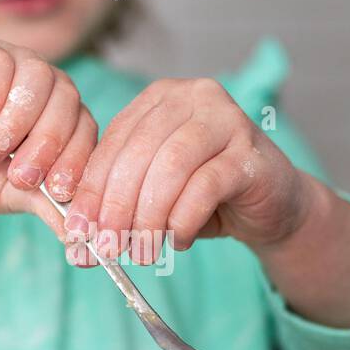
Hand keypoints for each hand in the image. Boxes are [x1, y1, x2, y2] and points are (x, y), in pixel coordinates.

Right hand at [0, 36, 97, 238]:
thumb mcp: (16, 196)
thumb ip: (51, 204)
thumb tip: (87, 234)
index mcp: (56, 111)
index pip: (85, 123)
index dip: (75, 156)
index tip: (54, 189)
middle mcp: (36, 81)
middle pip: (66, 96)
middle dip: (47, 141)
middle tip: (18, 175)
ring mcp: (4, 61)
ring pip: (36, 73)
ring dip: (16, 121)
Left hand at [60, 76, 311, 264]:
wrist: (274, 204)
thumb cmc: (207, 196)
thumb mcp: (154, 193)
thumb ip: (118, 204)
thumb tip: (76, 243)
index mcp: (160, 98)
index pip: (114, 141)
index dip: (90, 189)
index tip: (77, 232)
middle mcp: (194, 97)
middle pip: (139, 152)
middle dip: (116, 206)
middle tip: (107, 248)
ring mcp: (227, 120)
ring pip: (171, 167)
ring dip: (149, 217)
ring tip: (141, 252)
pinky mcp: (250, 153)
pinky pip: (206, 186)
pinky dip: (183, 220)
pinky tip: (178, 241)